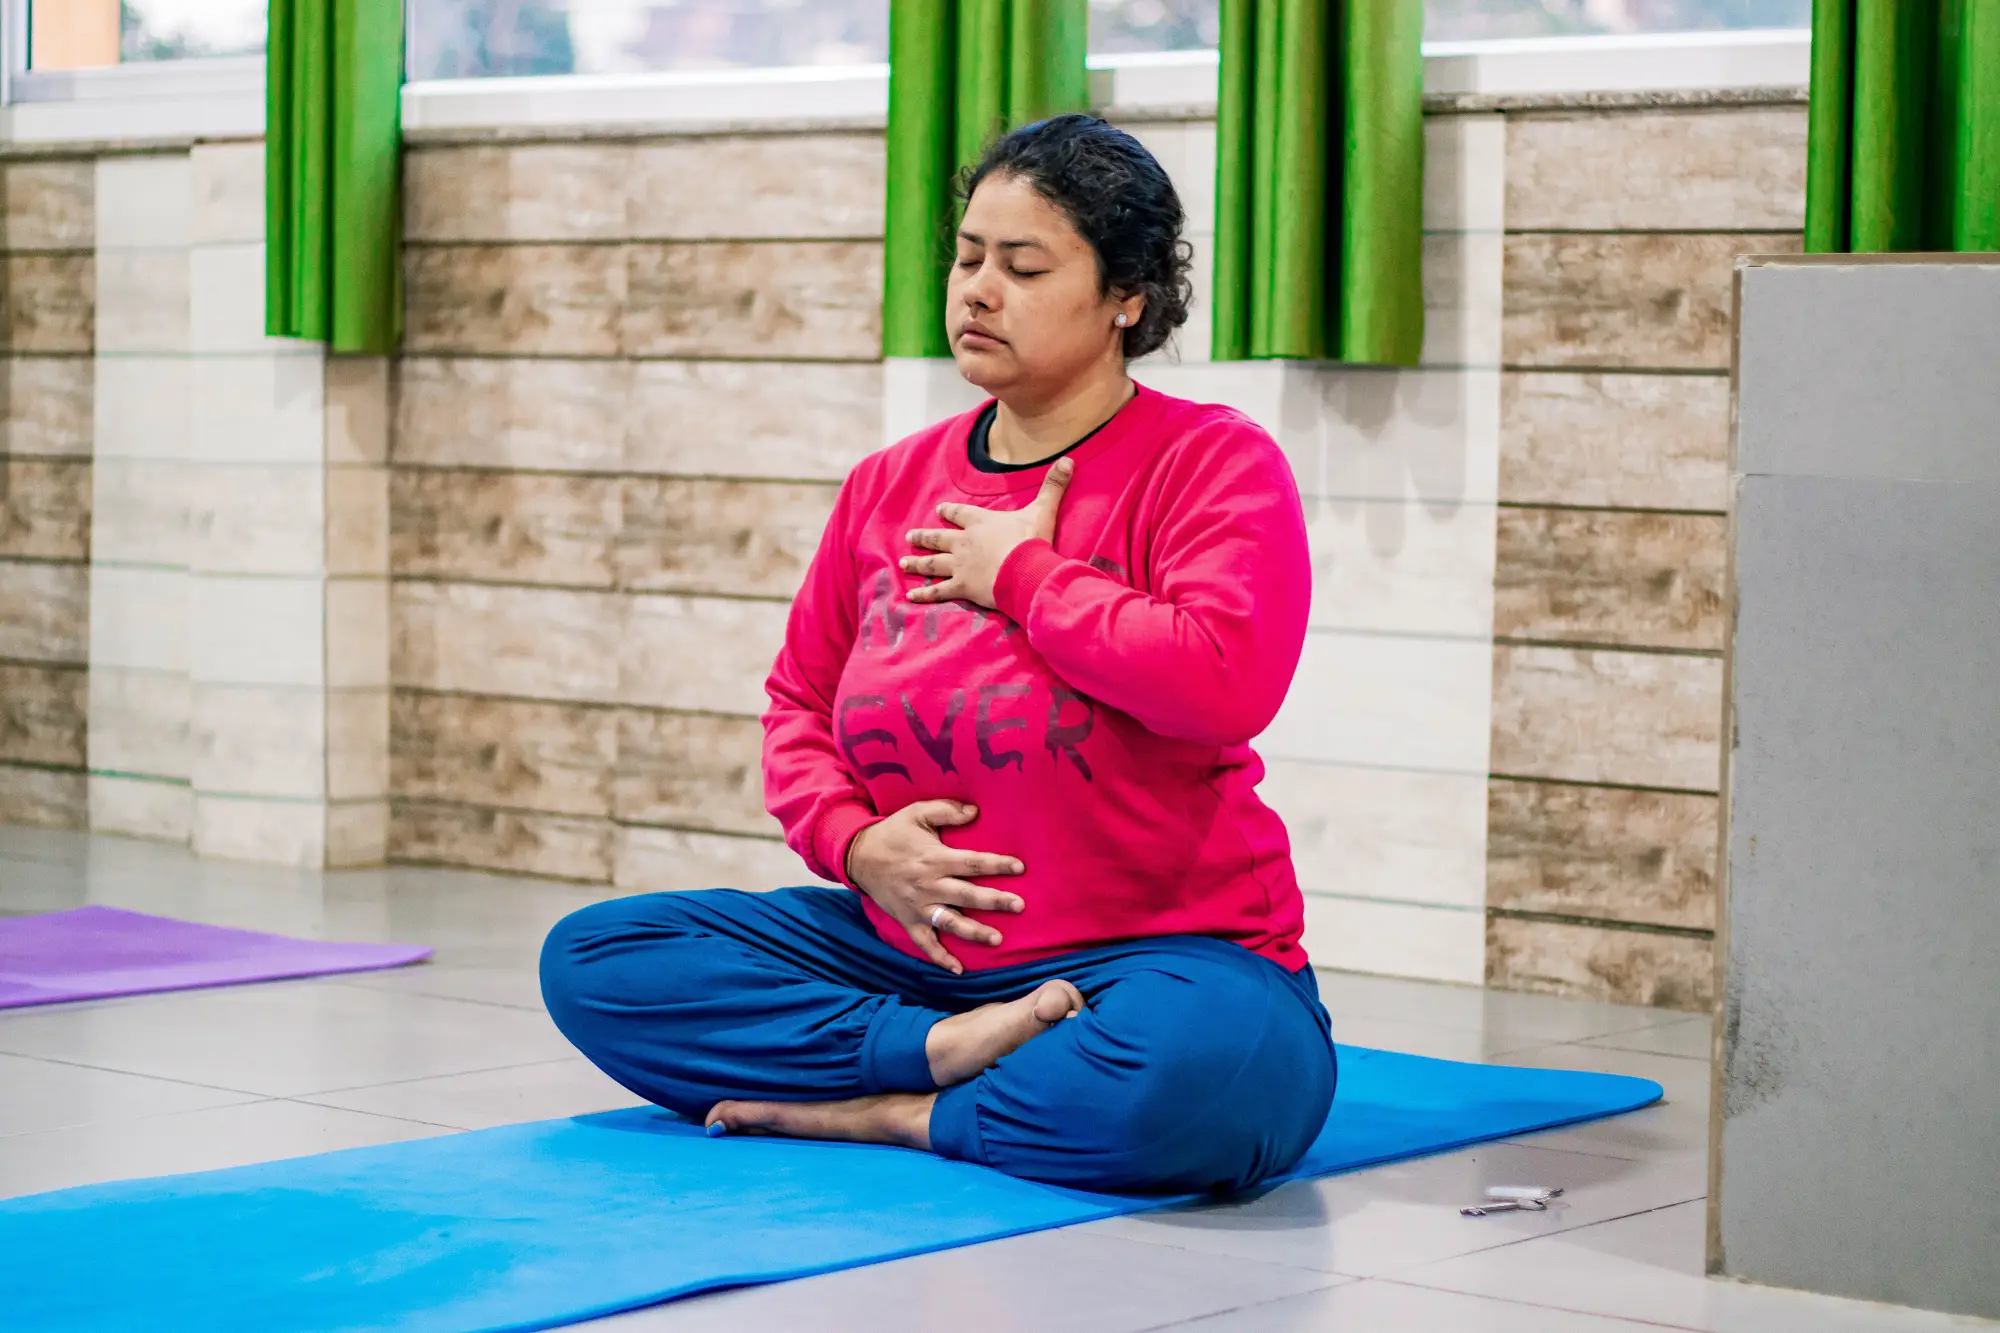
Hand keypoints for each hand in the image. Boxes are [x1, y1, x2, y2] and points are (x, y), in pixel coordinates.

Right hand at [845, 800, 1024, 973]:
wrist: (858, 857)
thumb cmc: (892, 833)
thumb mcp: (917, 813)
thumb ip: (947, 810)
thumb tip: (975, 811)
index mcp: (934, 858)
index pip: (972, 863)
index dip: (997, 865)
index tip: (1019, 868)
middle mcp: (929, 885)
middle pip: (967, 895)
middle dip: (995, 901)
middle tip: (1019, 906)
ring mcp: (918, 907)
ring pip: (950, 922)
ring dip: (974, 932)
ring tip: (997, 939)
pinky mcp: (908, 921)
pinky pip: (925, 943)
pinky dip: (940, 958)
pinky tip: (959, 970)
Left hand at [901, 457, 1073, 610]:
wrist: (1025, 570)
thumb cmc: (1032, 541)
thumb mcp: (1044, 510)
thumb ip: (1054, 486)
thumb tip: (1068, 459)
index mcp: (980, 522)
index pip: (960, 513)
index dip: (949, 511)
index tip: (938, 510)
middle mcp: (964, 542)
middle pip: (939, 538)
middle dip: (924, 537)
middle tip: (909, 537)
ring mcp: (960, 565)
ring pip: (932, 563)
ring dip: (917, 563)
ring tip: (903, 563)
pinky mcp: (962, 587)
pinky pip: (939, 592)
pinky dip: (925, 595)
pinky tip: (911, 596)